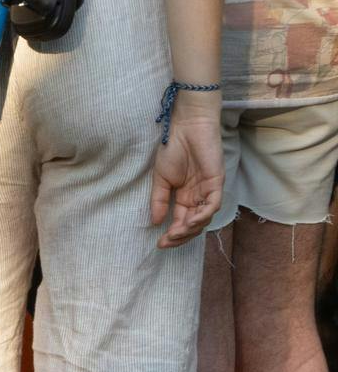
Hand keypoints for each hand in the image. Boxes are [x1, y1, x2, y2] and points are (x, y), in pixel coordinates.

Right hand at [149, 95, 222, 248]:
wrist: (185, 128)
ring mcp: (208, 190)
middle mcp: (198, 197)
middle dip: (181, 236)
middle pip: (194, 224)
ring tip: (175, 233)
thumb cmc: (173, 148)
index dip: (172, 234)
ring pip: (204, 218)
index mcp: (185, 197)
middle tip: (166, 241)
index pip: (181, 221)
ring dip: (190, 229)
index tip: (159, 243)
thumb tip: (155, 223)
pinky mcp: (216, 182)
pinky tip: (189, 222)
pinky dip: (202, 216)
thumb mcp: (160, 179)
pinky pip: (212, 205)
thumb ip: (158, 200)